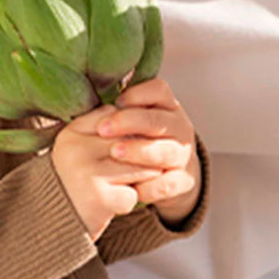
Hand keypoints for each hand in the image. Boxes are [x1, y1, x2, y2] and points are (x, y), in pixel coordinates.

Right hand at [51, 106, 162, 238]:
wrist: (50, 221)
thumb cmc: (74, 181)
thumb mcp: (79, 148)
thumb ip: (105, 129)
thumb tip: (143, 123)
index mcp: (72, 132)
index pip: (118, 119)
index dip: (127, 135)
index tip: (117, 151)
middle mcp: (77, 149)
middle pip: (132, 143)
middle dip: (138, 159)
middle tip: (122, 173)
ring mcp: (87, 173)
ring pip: (139, 168)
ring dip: (136, 181)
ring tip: (116, 186)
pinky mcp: (99, 198)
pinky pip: (133, 195)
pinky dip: (126, 202)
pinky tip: (109, 204)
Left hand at [97, 78, 200, 224]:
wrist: (171, 172)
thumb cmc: (141, 139)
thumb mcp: (135, 120)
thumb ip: (119, 109)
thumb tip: (94, 101)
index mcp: (168, 106)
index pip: (159, 90)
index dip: (137, 95)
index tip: (116, 101)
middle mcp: (180, 127)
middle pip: (158, 120)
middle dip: (130, 122)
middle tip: (103, 129)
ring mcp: (183, 154)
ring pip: (166, 151)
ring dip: (139, 151)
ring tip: (114, 152)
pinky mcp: (184, 180)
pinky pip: (169, 183)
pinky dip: (151, 186)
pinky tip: (132, 187)